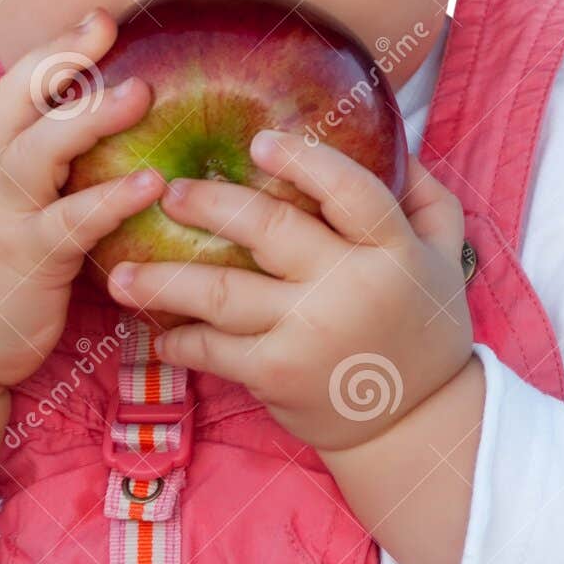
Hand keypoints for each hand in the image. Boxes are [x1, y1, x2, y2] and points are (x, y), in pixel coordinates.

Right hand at [0, 9, 166, 395]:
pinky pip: (71, 222)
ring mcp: (4, 218)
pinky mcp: (27, 262)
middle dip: (62, 58)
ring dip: (90, 118)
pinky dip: (112, 199)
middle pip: (20, 102)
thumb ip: (26, 173)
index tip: (96, 20)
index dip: (52, 50)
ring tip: (142, 93)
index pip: (13, 88)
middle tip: (108, 25)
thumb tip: (84, 138)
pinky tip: (152, 184)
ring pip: (40, 151)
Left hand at [106, 134, 471, 450]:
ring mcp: (308, 334)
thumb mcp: (444, 254)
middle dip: (210, 204)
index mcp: (393, 250)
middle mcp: (349, 288)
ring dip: (163, 280)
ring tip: (119, 271)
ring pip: (221, 293)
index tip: (259, 140)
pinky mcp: (278, 375)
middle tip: (170, 191)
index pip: (349, 191)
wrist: (414, 425)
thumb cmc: (423, 327)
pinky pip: (214, 349)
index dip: (304, 161)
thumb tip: (394, 139)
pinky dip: (179, 340)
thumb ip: (426, 195)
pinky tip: (156, 330)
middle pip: (269, 230)